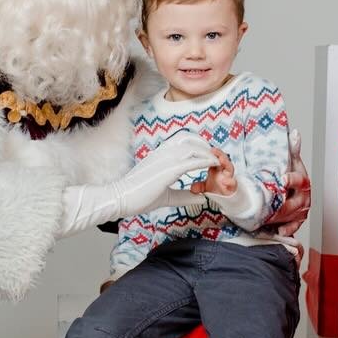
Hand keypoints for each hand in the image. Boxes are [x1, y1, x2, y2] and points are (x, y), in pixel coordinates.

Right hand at [57, 135, 216, 236]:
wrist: (120, 198)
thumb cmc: (139, 197)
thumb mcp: (166, 196)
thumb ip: (184, 195)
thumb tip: (201, 197)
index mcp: (160, 155)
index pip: (182, 140)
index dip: (197, 145)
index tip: (207, 155)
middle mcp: (163, 153)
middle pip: (190, 138)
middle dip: (205, 145)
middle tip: (214, 157)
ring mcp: (166, 159)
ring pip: (193, 147)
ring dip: (208, 153)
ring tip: (217, 161)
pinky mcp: (169, 169)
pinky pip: (192, 161)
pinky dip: (205, 161)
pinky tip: (213, 165)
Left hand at [192, 148, 236, 196]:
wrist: (226, 199)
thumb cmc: (217, 189)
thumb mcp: (205, 187)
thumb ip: (199, 186)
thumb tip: (192, 187)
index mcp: (216, 169)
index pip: (215, 158)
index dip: (212, 153)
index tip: (206, 149)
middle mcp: (223, 171)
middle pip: (223, 159)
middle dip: (219, 154)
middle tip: (213, 150)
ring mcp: (229, 177)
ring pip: (230, 168)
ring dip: (226, 163)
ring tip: (221, 160)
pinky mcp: (232, 186)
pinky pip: (232, 182)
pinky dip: (229, 181)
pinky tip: (225, 180)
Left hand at [267, 129, 310, 235]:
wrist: (291, 190)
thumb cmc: (290, 175)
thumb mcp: (291, 161)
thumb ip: (292, 149)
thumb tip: (295, 134)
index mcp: (303, 181)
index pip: (299, 180)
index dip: (291, 180)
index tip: (282, 179)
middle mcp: (304, 196)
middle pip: (295, 202)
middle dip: (281, 204)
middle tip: (269, 205)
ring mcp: (301, 210)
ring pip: (292, 215)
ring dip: (280, 218)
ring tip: (268, 218)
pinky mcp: (296, 221)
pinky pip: (293, 227)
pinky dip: (287, 230)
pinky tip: (279, 231)